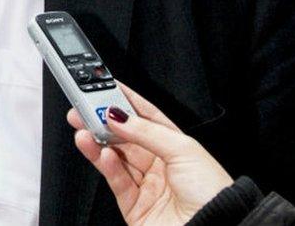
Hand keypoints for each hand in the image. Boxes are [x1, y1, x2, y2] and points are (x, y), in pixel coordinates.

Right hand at [68, 81, 233, 225]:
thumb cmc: (211, 191)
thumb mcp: (183, 149)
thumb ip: (148, 132)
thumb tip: (120, 116)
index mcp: (176, 145)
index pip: (147, 117)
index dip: (128, 102)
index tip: (108, 87)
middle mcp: (160, 164)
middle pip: (127, 137)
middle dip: (105, 122)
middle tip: (85, 107)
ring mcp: (147, 185)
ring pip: (117, 158)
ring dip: (99, 142)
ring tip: (83, 127)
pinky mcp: (134, 206)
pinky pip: (116, 181)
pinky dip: (106, 165)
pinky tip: (101, 152)